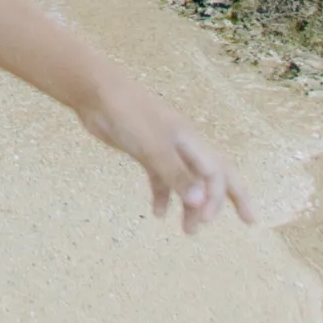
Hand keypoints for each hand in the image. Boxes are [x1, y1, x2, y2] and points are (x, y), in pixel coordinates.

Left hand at [82, 78, 252, 232]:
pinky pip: (161, 178)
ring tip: (187, 230)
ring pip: (186, 180)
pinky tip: (159, 213)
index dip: (218, 198)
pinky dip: (163, 195)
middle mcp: (182, 145)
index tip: (206, 220)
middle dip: (223, 200)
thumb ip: (176, 174)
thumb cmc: (128, 113)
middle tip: (228, 224)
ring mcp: (163, 148)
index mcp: (191, 140)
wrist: (95, 92)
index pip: (217, 173)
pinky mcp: (144, 151)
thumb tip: (201, 203)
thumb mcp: (153, 146)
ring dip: (190, 205)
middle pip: (212, 175)